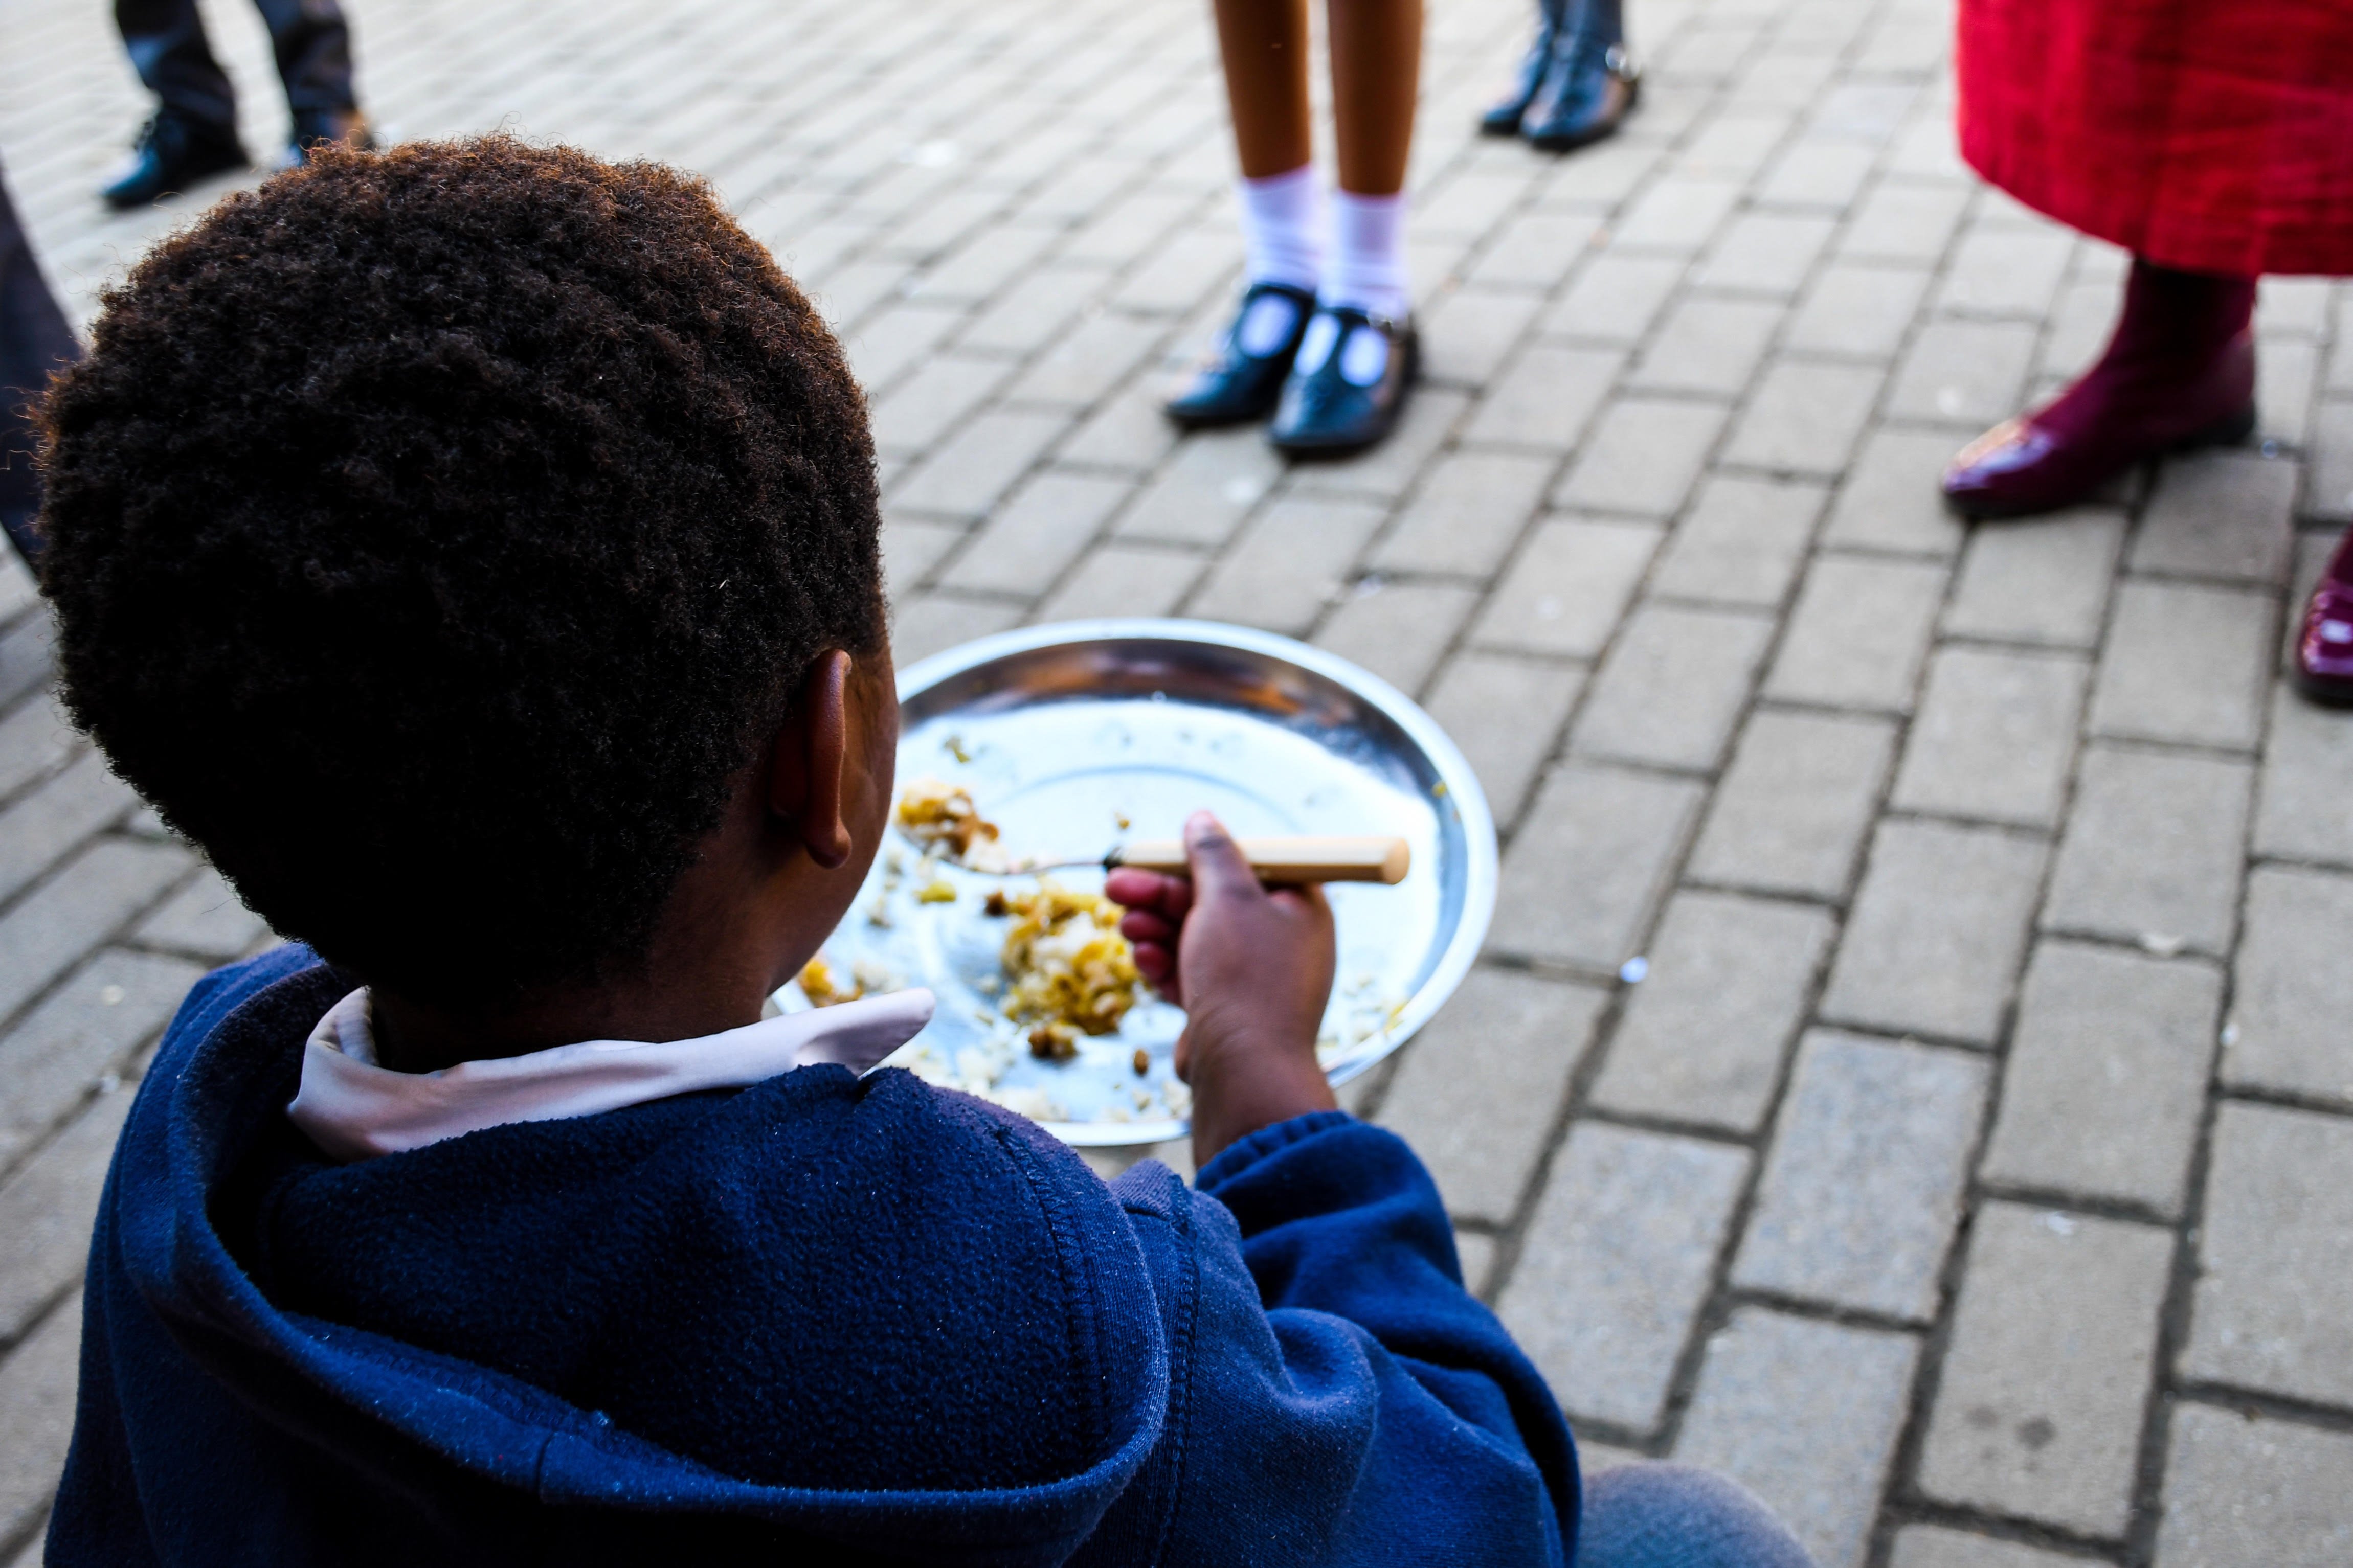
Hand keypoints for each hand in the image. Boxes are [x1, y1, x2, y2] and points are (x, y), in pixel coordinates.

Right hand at [1106, 811, 1337, 1165]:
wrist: (1244, 1072)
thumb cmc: (1246, 977)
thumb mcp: (1228, 897)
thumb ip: (1213, 853)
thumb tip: (1202, 820)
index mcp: (1300, 908)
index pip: (1248, 865)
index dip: (1199, 856)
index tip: (1158, 853)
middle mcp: (1283, 942)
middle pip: (1213, 901)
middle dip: (1161, 892)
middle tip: (1115, 883)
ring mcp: (1255, 980)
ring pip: (1196, 938)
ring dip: (1157, 926)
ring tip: (1127, 926)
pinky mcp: (1228, 1010)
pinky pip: (1192, 974)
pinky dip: (1166, 964)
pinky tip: (1144, 960)